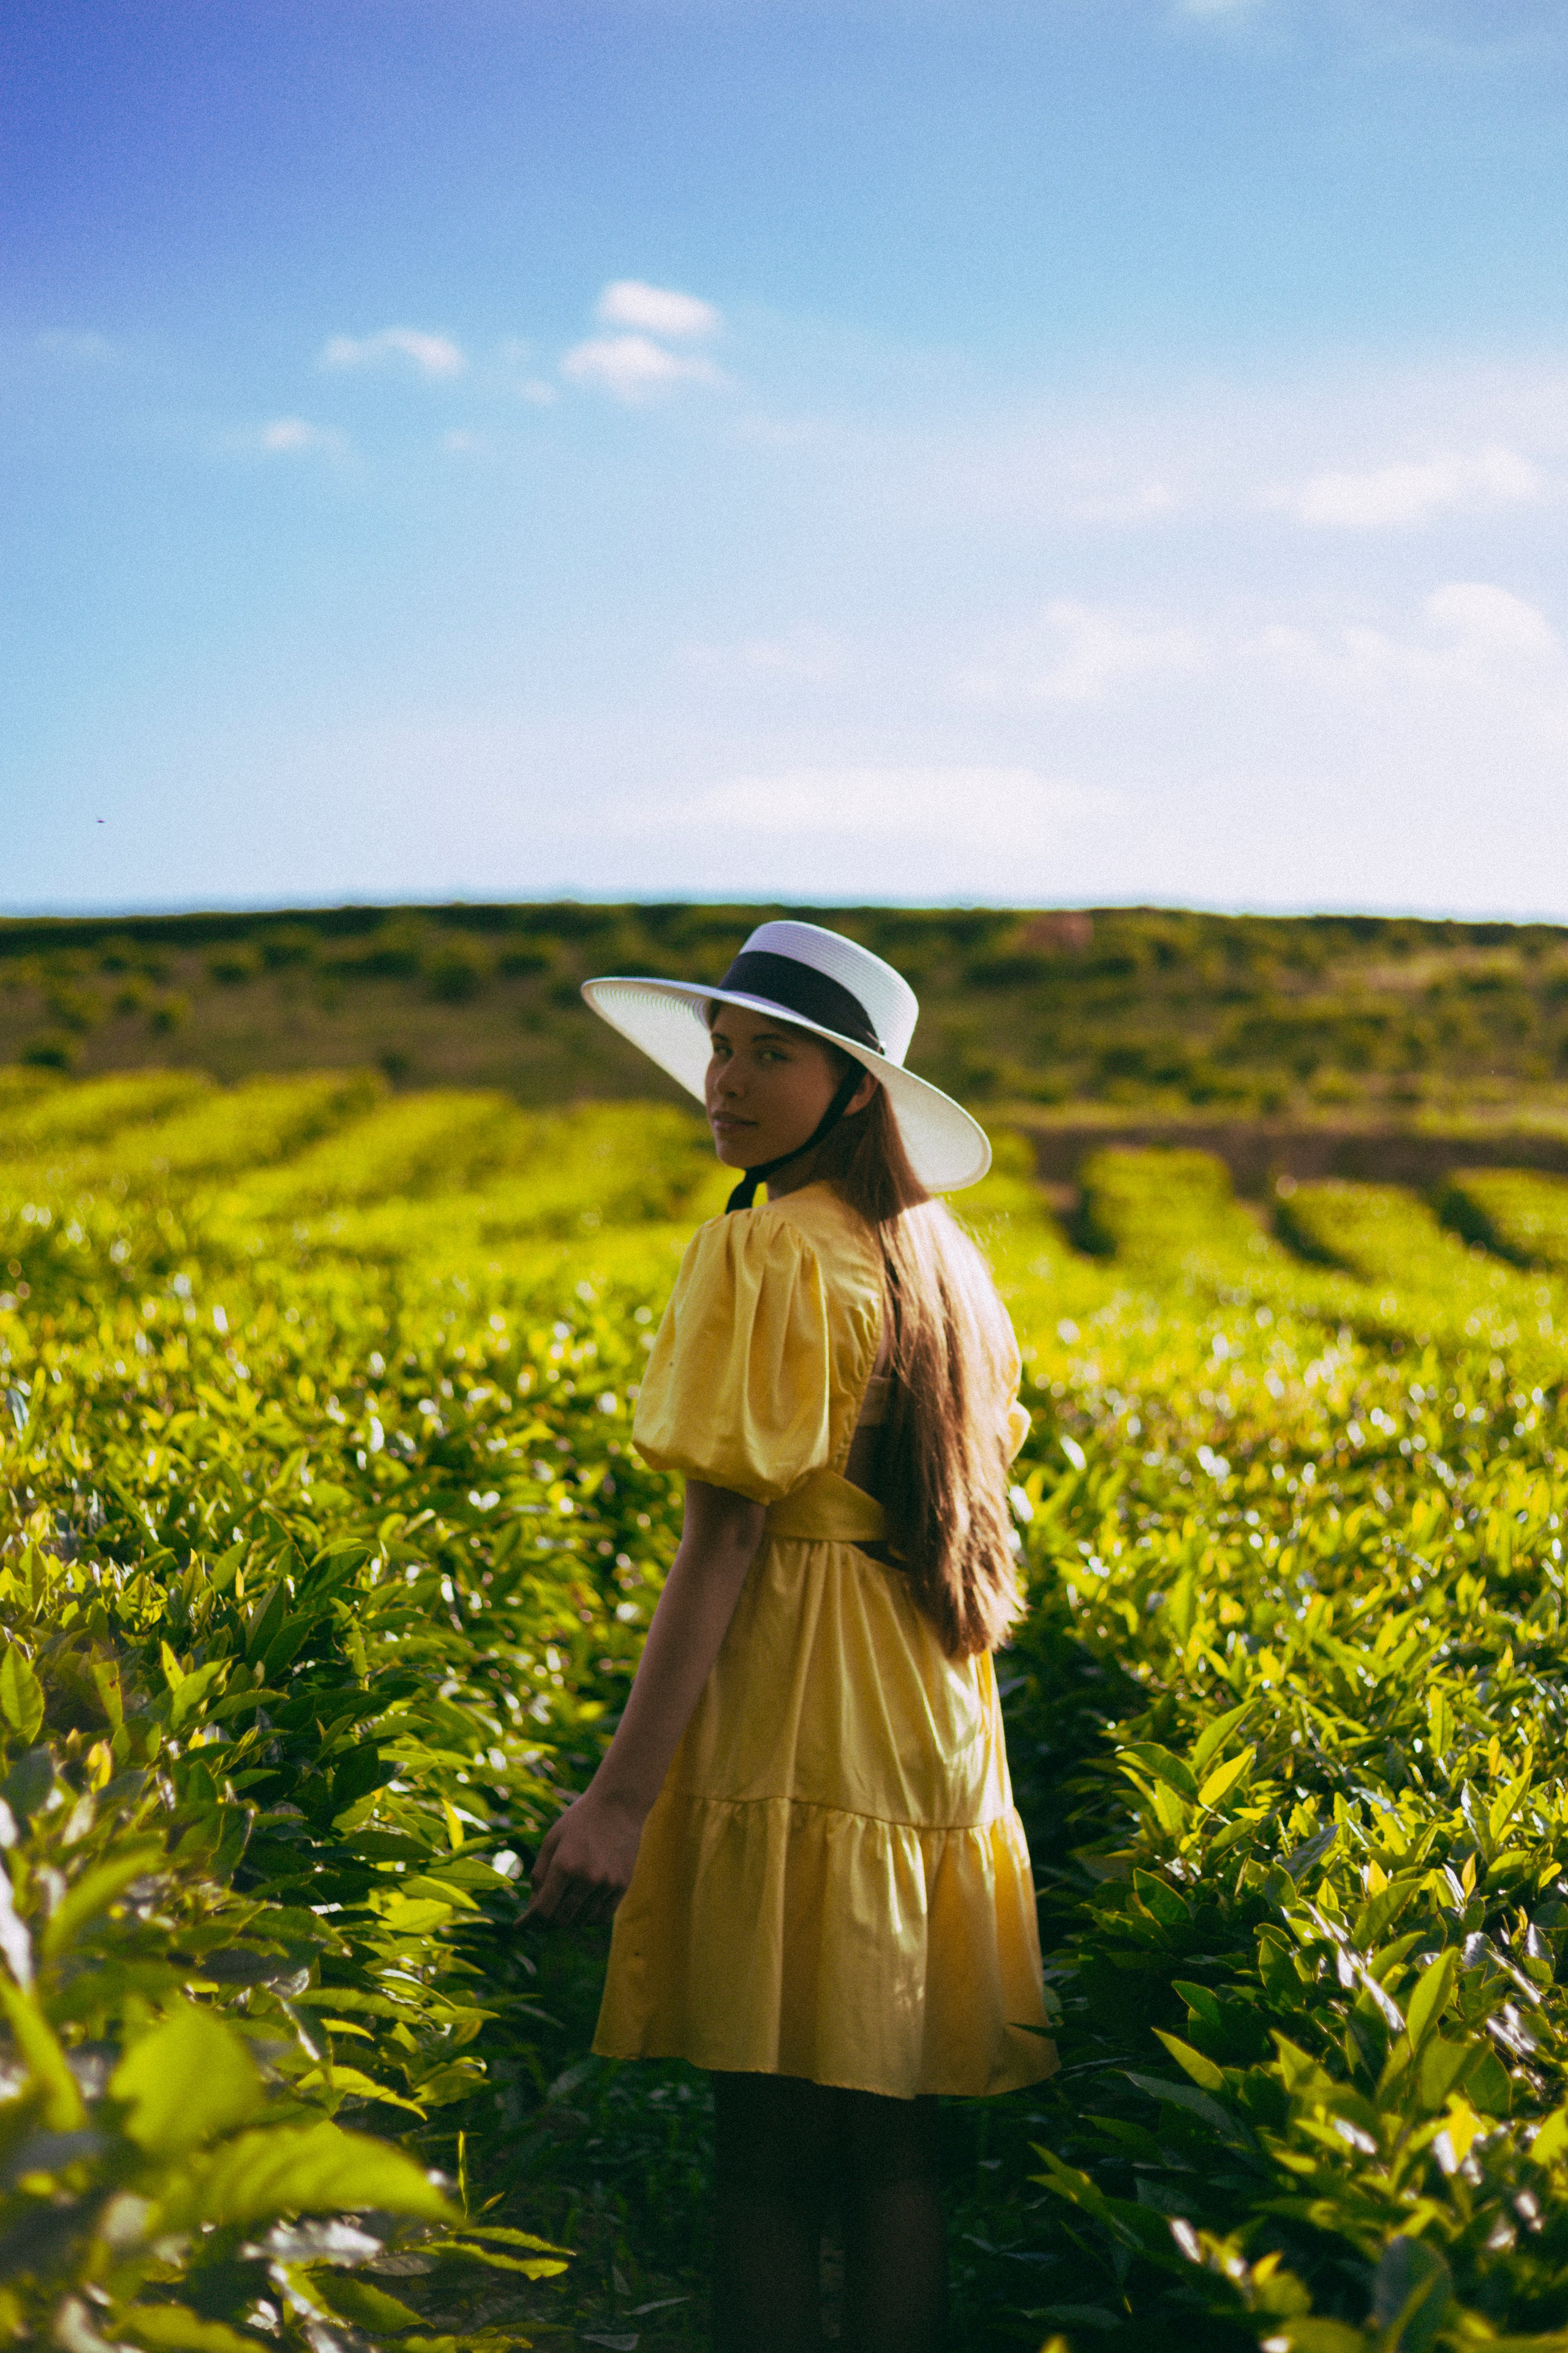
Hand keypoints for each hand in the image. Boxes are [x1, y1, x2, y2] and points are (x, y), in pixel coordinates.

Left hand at [522, 1789, 645, 1926]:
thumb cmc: (579, 1820)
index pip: (542, 1910)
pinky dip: (587, 1919)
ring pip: (581, 1921)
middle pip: (561, 1919)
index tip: (519, 1927)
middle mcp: (586, 1878)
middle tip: (539, 1916)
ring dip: (567, 1920)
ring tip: (560, 1907)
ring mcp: (607, 1884)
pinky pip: (601, 1917)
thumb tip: (533, 1906)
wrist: (619, 1804)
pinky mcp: (622, 1886)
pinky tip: (579, 1910)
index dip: (528, 1922)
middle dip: (546, 1922)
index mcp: (564, 1865)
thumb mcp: (551, 1841)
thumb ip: (539, 1874)